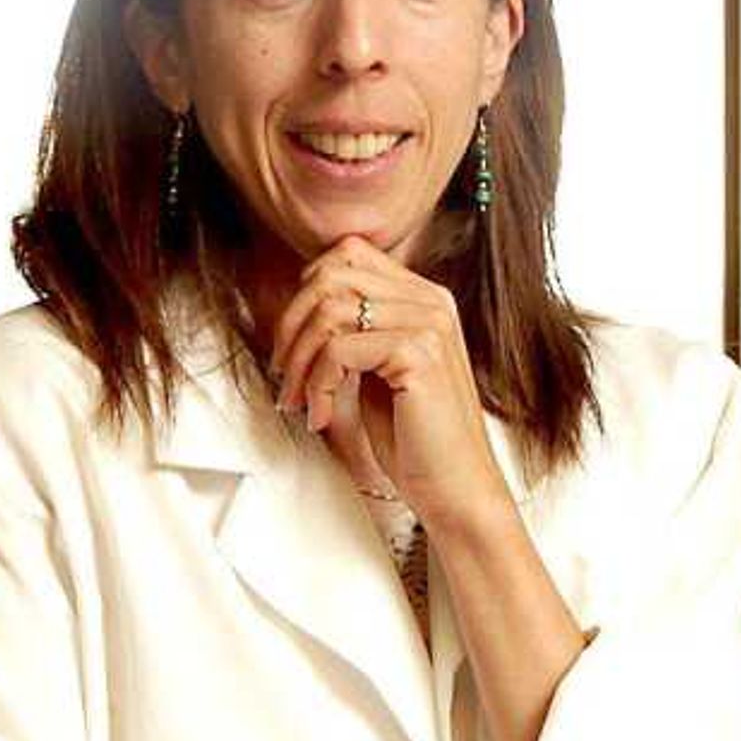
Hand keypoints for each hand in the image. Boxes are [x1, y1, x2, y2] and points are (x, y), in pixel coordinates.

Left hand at [266, 238, 502, 533]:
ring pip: (328, 311)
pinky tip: (322, 417)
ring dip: (299, 361)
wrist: (455, 487)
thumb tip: (297, 309)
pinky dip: (317, 385)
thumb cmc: (414, 437)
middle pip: (331, 276)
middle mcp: (430, 300)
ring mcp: (428, 323)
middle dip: (292, 327)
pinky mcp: (419, 353)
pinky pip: (339, 348)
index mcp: (423, 297)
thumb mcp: (377, 370)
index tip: (294, 345)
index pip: (347, 254)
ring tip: (300, 401)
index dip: (305, 294)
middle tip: (286, 375)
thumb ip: (354, 331)